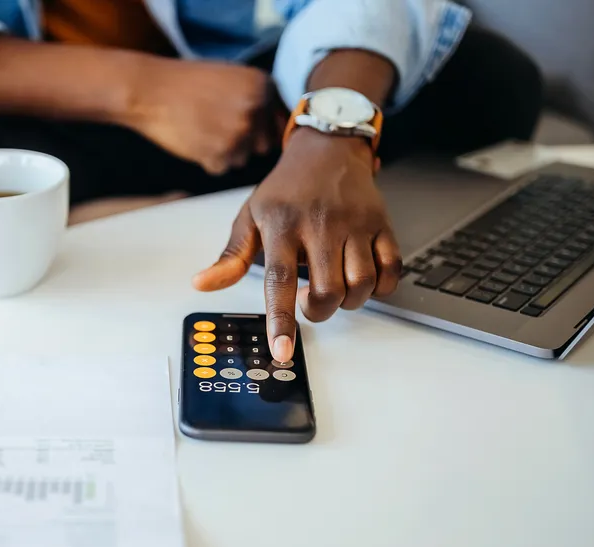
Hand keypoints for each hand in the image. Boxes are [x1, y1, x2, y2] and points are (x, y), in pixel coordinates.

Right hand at [124, 57, 284, 174]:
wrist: (150, 90)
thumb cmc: (187, 83)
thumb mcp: (232, 77)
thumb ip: (258, 99)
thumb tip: (280, 130)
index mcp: (263, 85)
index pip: (279, 121)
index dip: (261, 127)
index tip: (242, 125)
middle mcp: (256, 109)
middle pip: (263, 145)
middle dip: (245, 142)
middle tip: (217, 127)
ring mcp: (239, 133)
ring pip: (242, 159)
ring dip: (225, 152)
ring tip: (202, 129)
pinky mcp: (220, 154)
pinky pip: (222, 167)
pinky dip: (208, 160)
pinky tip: (193, 138)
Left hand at [192, 130, 401, 361]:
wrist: (328, 148)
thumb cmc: (286, 189)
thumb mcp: (250, 216)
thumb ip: (230, 257)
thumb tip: (202, 284)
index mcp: (283, 225)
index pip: (279, 281)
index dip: (280, 320)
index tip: (281, 351)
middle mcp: (321, 224)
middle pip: (327, 290)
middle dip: (318, 311)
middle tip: (308, 302)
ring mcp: (355, 224)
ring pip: (362, 284)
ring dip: (350, 302)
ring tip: (334, 289)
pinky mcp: (382, 224)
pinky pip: (392, 269)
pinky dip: (381, 287)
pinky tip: (363, 280)